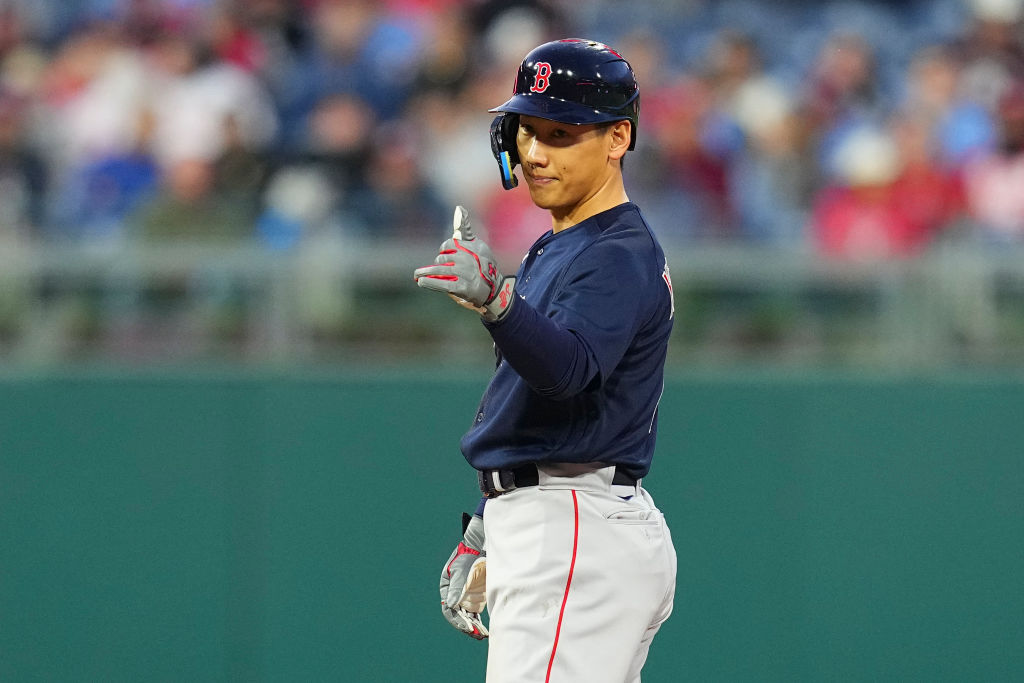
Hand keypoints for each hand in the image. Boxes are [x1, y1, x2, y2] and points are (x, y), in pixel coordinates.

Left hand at [414, 206, 515, 320]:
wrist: (494, 289)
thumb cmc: (482, 264)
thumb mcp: (476, 244)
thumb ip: (465, 228)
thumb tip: (459, 208)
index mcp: (471, 247)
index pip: (449, 244)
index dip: (445, 249)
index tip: (444, 253)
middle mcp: (468, 259)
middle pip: (443, 258)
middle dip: (438, 263)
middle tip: (435, 269)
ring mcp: (465, 274)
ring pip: (440, 271)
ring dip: (426, 273)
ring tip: (417, 275)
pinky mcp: (463, 288)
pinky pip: (443, 284)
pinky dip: (431, 283)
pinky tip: (421, 282)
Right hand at [439, 512, 488, 639]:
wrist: (481, 546)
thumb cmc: (468, 556)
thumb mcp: (461, 570)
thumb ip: (458, 587)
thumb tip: (452, 605)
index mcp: (447, 588)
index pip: (449, 609)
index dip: (457, 619)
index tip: (466, 627)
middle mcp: (455, 594)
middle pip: (459, 615)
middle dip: (466, 625)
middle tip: (476, 634)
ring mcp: (466, 596)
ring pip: (468, 616)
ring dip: (474, 626)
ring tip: (481, 635)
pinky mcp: (477, 596)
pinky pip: (476, 612)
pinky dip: (479, 621)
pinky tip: (483, 630)